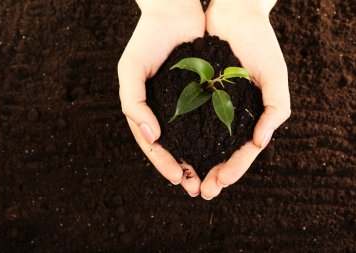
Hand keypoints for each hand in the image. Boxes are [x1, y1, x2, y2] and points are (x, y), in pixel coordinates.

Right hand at [118, 0, 204, 196]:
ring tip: (213, 179)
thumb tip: (152, 136)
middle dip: (185, 169)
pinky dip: (216, 137)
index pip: (153, 144)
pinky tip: (224, 150)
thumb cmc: (147, 40)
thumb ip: (133, 104)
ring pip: (194, 139)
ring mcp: (186, 105)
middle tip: (197, 189)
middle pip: (175, 148)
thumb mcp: (130, 70)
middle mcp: (166, 112)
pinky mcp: (205, 94)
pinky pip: (210, 120)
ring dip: (202, 160)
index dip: (163, 163)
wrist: (174, 12)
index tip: (177, 178)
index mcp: (146, 111)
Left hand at [201, 0, 290, 199]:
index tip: (219, 183)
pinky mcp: (193, 94)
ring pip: (201, 141)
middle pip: (220, 152)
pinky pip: (187, 120)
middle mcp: (229, 115)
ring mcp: (211, 106)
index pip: (243, 152)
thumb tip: (260, 143)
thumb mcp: (274, 74)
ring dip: (194, 161)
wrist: (233, 13)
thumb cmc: (259, 42)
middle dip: (212, 173)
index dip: (233, 169)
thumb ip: (275, 108)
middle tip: (202, 192)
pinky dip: (182, 136)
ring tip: (184, 180)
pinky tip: (173, 150)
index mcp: (250, 115)